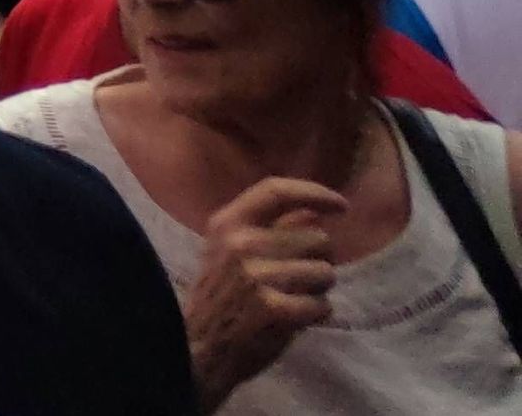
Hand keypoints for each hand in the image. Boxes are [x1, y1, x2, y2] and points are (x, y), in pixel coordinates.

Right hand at [185, 176, 340, 403]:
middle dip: (321, 259)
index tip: (341, 206)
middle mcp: (240, 243)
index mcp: (227, 223)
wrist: (197, 347)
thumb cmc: (220, 296)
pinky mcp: (274, 308)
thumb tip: (314, 212)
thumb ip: (269, 228)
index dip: (314, 192)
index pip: (276, 191)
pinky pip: (323, 304)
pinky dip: (317, 314)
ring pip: (326, 272)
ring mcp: (256, 276)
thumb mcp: (230, 252)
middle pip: (317, 238)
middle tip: (301, 278)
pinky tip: (296, 318)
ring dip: (320, 289)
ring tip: (296, 298)